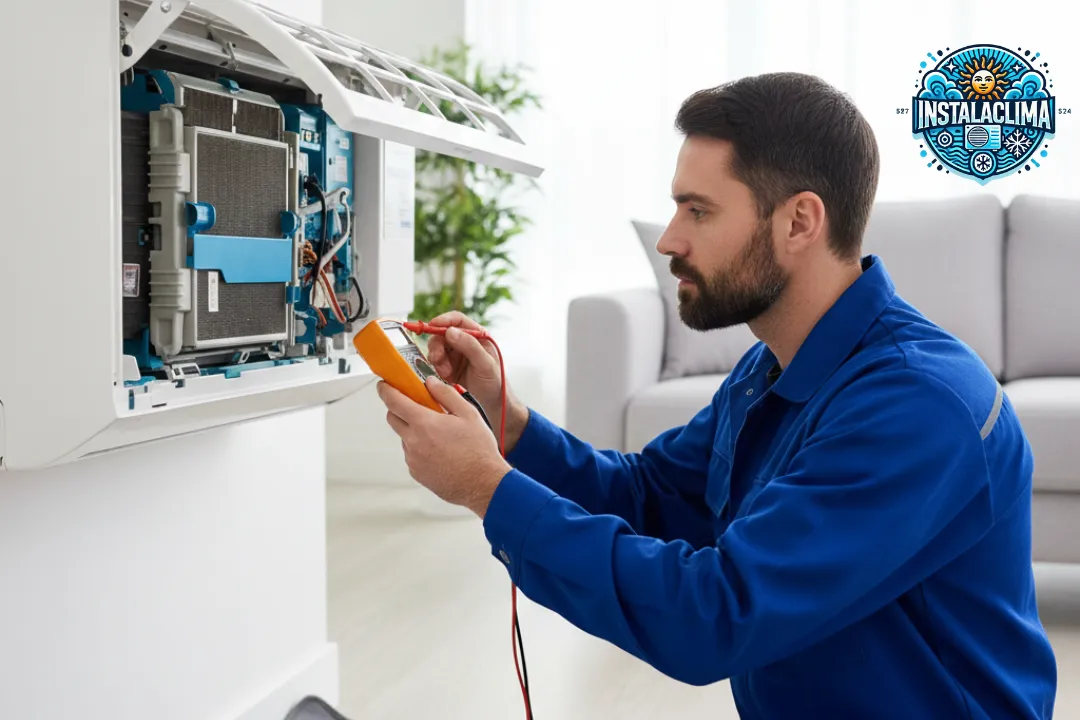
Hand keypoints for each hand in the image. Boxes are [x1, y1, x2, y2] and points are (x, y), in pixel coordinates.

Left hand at [378, 375, 511, 517]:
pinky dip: (420, 449)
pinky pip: (412, 455)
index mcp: (424, 423)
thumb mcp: (469, 414)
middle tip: (418, 407)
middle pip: (393, 418)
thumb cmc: (478, 451)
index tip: (385, 386)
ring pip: (404, 437)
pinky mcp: (416, 473)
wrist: (483, 484)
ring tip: (440, 435)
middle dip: (400, 409)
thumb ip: (446, 394)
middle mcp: (413, 442)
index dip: (386, 390)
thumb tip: (431, 383)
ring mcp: (413, 459)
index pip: (394, 401)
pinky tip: (441, 451)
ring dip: (413, 431)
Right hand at [423, 311, 528, 451]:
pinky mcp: (448, 368)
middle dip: (437, 346)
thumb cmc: (496, 384)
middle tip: (438, 359)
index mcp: (478, 336)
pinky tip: (447, 378)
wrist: (493, 407)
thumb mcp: (485, 364)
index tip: (432, 325)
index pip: (458, 320)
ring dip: (437, 359)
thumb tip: (450, 331)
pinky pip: (435, 363)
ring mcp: (456, 355)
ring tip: (446, 373)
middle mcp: (465, 343)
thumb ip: (470, 346)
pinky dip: (437, 369)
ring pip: (437, 348)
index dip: (443, 320)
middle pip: (442, 334)